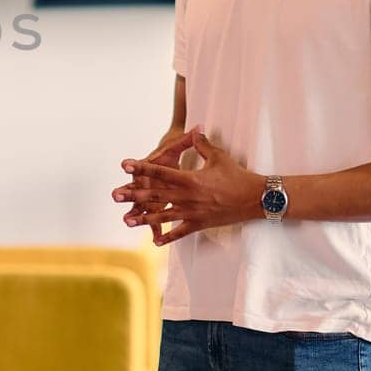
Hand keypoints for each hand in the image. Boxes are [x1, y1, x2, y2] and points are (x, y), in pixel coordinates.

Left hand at [112, 128, 263, 245]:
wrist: (256, 198)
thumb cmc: (237, 176)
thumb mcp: (219, 156)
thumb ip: (202, 144)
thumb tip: (194, 130)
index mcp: (190, 179)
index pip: (160, 172)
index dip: (141, 167)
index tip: (124, 165)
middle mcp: (188, 197)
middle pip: (155, 195)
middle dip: (133, 195)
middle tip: (114, 195)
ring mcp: (193, 212)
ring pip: (163, 216)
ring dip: (144, 218)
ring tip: (126, 220)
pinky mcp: (200, 224)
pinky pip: (181, 232)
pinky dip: (168, 237)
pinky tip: (154, 241)